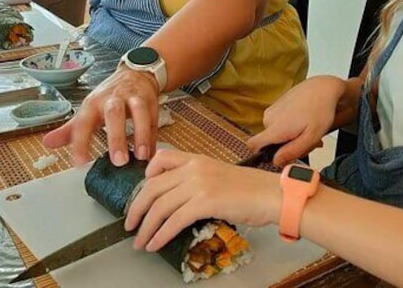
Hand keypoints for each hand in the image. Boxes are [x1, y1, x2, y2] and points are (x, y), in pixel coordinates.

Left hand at [43, 66, 159, 165]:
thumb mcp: (88, 110)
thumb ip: (70, 130)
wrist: (135, 73)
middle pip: (113, 114)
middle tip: (119, 162)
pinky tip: (151, 152)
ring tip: (141, 156)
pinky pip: (154, 118)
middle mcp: (113, 98)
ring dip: (141, 134)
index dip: (80, 143)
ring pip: (138, 112)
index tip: (80, 163)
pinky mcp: (150, 100)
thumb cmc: (109, 97)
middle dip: (116, 137)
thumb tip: (47, 143)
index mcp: (93, 104)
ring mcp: (133, 97)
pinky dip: (153, 136)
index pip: (83, 122)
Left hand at [124, 150, 280, 251]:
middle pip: (153, 187)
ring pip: (160, 206)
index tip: (141, 194)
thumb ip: (198, 181)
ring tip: (140, 241)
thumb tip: (180, 201)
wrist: (271, 195)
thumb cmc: (252, 189)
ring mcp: (199, 184)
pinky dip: (160, 234)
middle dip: (137, 208)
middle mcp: (194, 168)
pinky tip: (155, 244)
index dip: (146, 177)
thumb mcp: (220, 175)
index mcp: (197, 159)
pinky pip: (174, 220)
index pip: (161, 159)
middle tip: (130, 224)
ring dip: (146, 227)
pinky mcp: (205, 202)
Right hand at [248, 76, 344, 165]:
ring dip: (290, 136)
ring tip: (307, 130)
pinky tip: (304, 121)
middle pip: (269, 142)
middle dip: (286, 145)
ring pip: (275, 132)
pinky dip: (290, 126)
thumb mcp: (311, 137)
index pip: (253, 146)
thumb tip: (275, 162)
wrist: (322, 87)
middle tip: (306, 141)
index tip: (278, 155)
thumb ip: (292, 151)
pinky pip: (278, 122)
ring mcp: (272, 110)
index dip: (261, 154)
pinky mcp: (276, 105)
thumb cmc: (320, 110)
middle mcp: (269, 118)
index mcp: (275, 128)